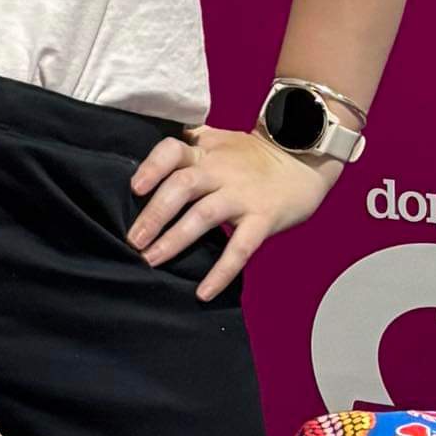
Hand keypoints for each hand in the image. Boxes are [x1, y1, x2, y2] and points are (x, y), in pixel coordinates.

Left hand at [127, 121, 337, 302]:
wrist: (302, 161)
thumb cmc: (251, 157)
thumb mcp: (218, 142)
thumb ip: (188, 150)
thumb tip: (143, 172)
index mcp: (206, 150)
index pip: (173, 150)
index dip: (152, 167)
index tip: (134, 187)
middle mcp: (221, 170)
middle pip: (183, 185)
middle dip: (154, 214)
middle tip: (133, 240)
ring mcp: (243, 195)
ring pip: (204, 215)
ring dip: (175, 239)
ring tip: (151, 260)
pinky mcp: (263, 218)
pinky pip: (240, 248)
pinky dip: (220, 272)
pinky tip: (202, 292)